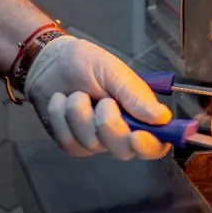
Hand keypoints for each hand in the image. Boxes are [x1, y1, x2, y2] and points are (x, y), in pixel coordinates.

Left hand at [23, 35, 172, 160]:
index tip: (137, 136)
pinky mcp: (71, 144)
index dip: (150, 146)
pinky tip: (61, 101)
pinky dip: (61, 116)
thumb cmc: (86, 63)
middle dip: (109, 125)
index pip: (154, 144)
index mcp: (138, 115)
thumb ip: (135, 95)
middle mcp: (119, 133)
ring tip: (77, 93)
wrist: (50, 62)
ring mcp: (94, 142)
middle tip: (103, 101)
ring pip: (91, 143)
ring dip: (80, 112)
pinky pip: (68, 141)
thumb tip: (161, 118)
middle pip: (123, 150)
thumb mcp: (113, 71)